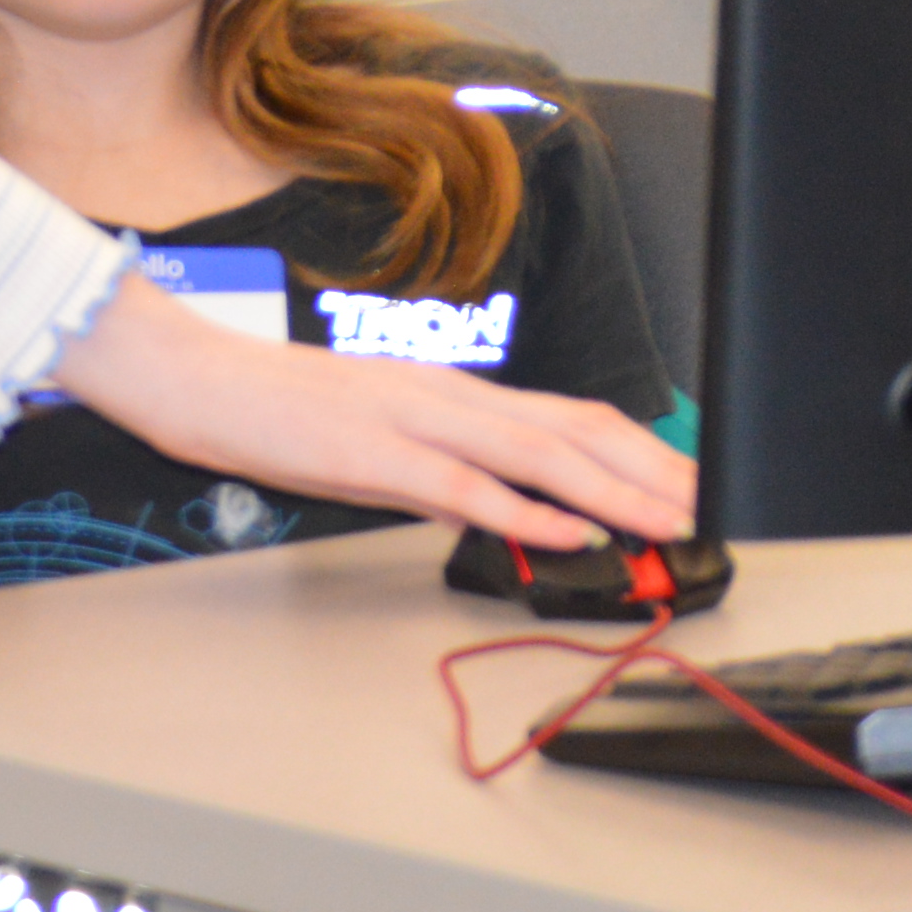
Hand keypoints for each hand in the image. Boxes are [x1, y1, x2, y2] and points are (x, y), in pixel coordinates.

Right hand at [51, 275, 698, 546]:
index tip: (689, 487)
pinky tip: (567, 531)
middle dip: (652, 472)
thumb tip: (503, 512)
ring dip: (613, 490)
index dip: (639, 452)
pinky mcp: (375, 451)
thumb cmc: (282, 413)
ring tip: (668, 521)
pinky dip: (524, 510)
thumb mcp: (380, 443)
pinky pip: (463, 484)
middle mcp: (450, 396)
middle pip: (576, 429)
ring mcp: (415, 418)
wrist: (198, 381)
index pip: (571, 419)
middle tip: (712, 507)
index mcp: (455, 394)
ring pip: (538, 451)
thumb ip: (444, 471)